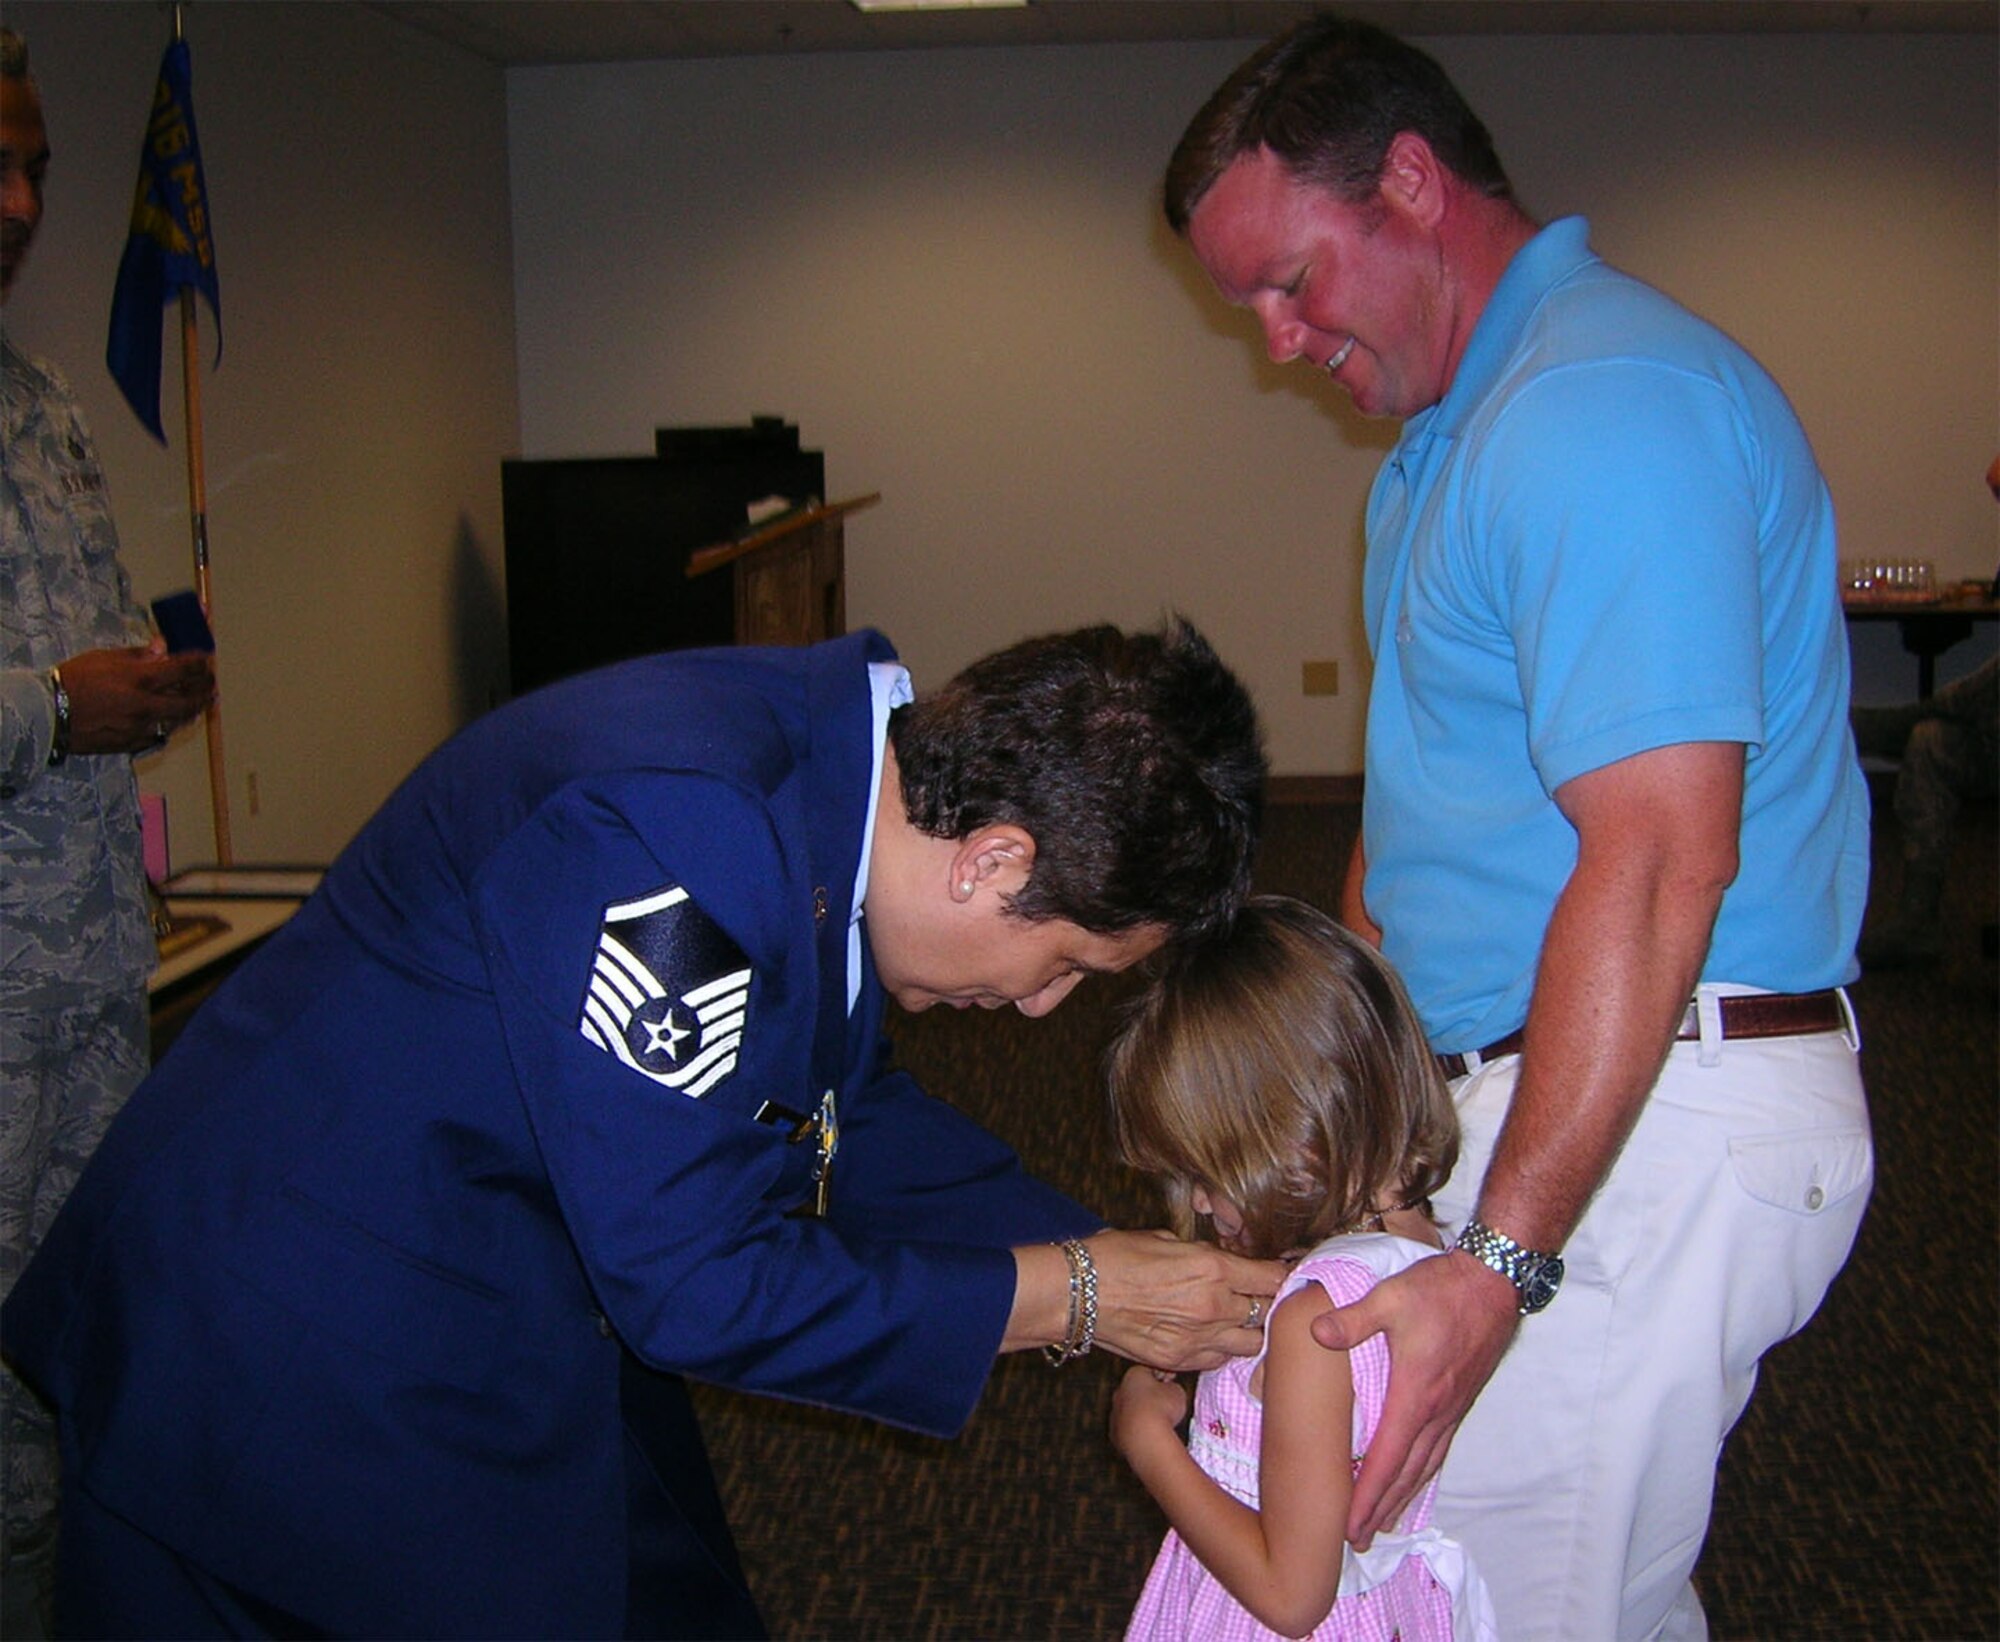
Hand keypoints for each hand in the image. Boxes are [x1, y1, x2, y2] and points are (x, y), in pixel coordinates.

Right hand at [59, 642, 215, 754]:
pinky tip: (174, 718)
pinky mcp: (132, 744)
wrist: (48, 713)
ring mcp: (140, 728)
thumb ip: (139, 655)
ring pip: (178, 720)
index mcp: (139, 680)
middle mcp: (145, 706)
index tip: (205, 659)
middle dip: (205, 689)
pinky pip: (159, 734)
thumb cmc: (73, 680)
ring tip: (203, 701)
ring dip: (193, 709)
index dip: (199, 663)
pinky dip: (170, 724)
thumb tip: (164, 648)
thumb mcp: (105, 658)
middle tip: (212, 683)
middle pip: (189, 700)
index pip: (183, 670)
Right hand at [1087, 1229, 1285, 1372]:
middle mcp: (1214, 1307)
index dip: (1282, 1275)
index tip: (1282, 1274)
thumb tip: (1224, 1265)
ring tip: (1240, 1321)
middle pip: (1268, 1313)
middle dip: (1270, 1305)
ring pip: (1251, 1344)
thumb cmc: (1115, 1257)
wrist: (1076, 1292)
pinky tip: (1212, 1336)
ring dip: (1250, 1331)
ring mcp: (1198, 1339)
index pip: (1273, 1278)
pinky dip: (1223, 1349)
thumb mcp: (1167, 1240)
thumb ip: (1204, 1256)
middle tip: (1265, 1298)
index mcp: (1213, 1268)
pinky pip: (1219, 1359)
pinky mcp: (1180, 1361)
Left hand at [1110, 1364, 1188, 1459]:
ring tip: (1160, 1423)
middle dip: (1149, 1395)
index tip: (1171, 1382)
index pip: (1149, 1370)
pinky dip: (1137, 1430)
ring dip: (1142, 1413)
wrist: (1146, 1439)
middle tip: (1165, 1403)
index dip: (1162, 1375)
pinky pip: (1128, 1428)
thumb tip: (1170, 1391)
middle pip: (1136, 1389)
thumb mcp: (1177, 1391)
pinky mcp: (1115, 1434)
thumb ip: (1172, 1387)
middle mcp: (1120, 1391)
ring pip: (1130, 1410)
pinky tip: (1149, 1435)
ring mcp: (1115, 1413)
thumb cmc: (1162, 1411)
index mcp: (1134, 1375)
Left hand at [1309, 1248, 1518, 1547]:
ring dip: (1402, 1497)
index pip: (1387, 1459)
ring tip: (1381, 1523)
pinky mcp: (1459, 1401)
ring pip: (1424, 1466)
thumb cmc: (1440, 1290)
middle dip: (1380, 1510)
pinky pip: (1437, 1450)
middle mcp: (1436, 1412)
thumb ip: (1353, 1319)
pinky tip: (1413, 1481)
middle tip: (1357, 1541)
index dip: (1367, 1495)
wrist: (1493, 1282)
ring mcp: (1451, 1409)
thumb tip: (1317, 1332)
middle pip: (1406, 1474)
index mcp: (1416, 1394)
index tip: (1349, 1526)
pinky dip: (1421, 1474)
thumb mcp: (1391, 1296)